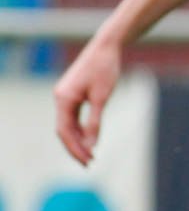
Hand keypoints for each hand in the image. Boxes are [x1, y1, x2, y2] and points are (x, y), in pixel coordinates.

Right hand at [52, 40, 122, 165]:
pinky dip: (79, 127)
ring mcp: (63, 95)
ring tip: (90, 154)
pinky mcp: (70, 92)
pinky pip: (72, 115)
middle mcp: (59, 98)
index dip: (76, 148)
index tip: (88, 161)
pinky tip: (88, 137)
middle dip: (75, 147)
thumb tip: (91, 144)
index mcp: (63, 99)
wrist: (106, 47)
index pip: (65, 132)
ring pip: (67, 123)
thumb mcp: (102, 98)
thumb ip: (95, 121)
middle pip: (64, 130)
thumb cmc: (105, 69)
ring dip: (77, 139)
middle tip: (89, 163)